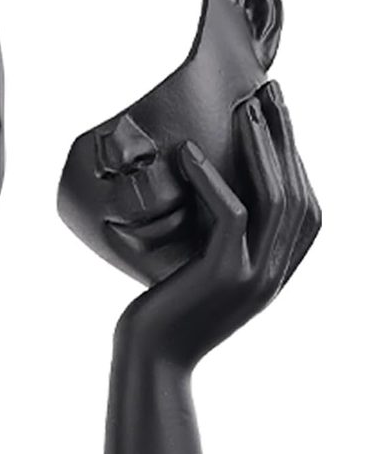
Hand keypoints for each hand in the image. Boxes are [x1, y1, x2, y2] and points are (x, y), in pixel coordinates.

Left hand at [120, 80, 320, 367]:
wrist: (149, 361)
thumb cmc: (165, 316)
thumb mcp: (202, 274)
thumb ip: (221, 242)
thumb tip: (212, 196)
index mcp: (277, 271)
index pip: (305, 206)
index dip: (296, 158)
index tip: (277, 115)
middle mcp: (275, 273)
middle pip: (296, 192)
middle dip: (286, 137)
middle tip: (269, 92)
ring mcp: (254, 277)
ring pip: (274, 198)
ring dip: (260, 147)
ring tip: (242, 107)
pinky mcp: (223, 277)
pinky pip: (231, 216)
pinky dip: (212, 180)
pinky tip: (188, 153)